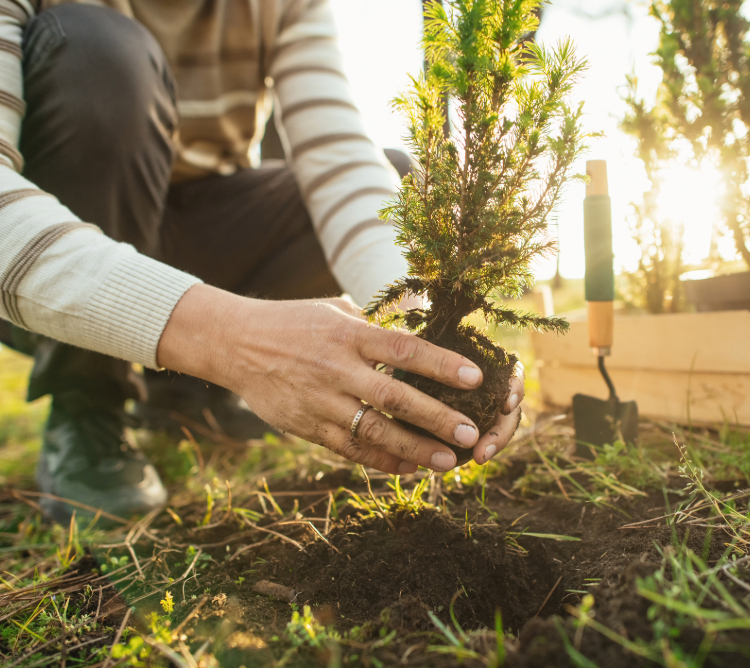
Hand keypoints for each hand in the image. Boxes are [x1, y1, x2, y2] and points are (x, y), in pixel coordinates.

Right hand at [157, 285, 522, 473]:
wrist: (235, 343)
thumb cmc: (292, 323)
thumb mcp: (333, 311)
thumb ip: (372, 326)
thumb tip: (415, 327)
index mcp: (348, 334)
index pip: (404, 349)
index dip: (442, 364)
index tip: (476, 378)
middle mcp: (337, 368)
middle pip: (395, 397)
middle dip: (436, 418)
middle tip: (470, 433)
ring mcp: (320, 400)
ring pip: (373, 430)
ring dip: (413, 448)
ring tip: (446, 461)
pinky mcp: (306, 425)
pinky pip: (347, 448)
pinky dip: (379, 459)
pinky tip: (406, 468)